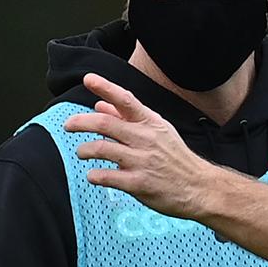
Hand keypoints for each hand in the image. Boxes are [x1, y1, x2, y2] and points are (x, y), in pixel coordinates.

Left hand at [64, 73, 216, 219]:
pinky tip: (94, 175)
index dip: (105, 87)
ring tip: (82, 152)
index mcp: (151, 124)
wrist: (199, 187)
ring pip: (101, 149)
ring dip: (84, 149)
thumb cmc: (176, 159)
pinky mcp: (138, 183)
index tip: (88, 79)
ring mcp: (142, 161)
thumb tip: (100, 105)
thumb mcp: (158, 132)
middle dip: (80, 122)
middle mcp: (145, 139)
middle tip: (68, 125)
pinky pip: (106, 176)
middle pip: (105, 124)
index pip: (126, 100)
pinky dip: (94, 175)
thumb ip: (128, 119)